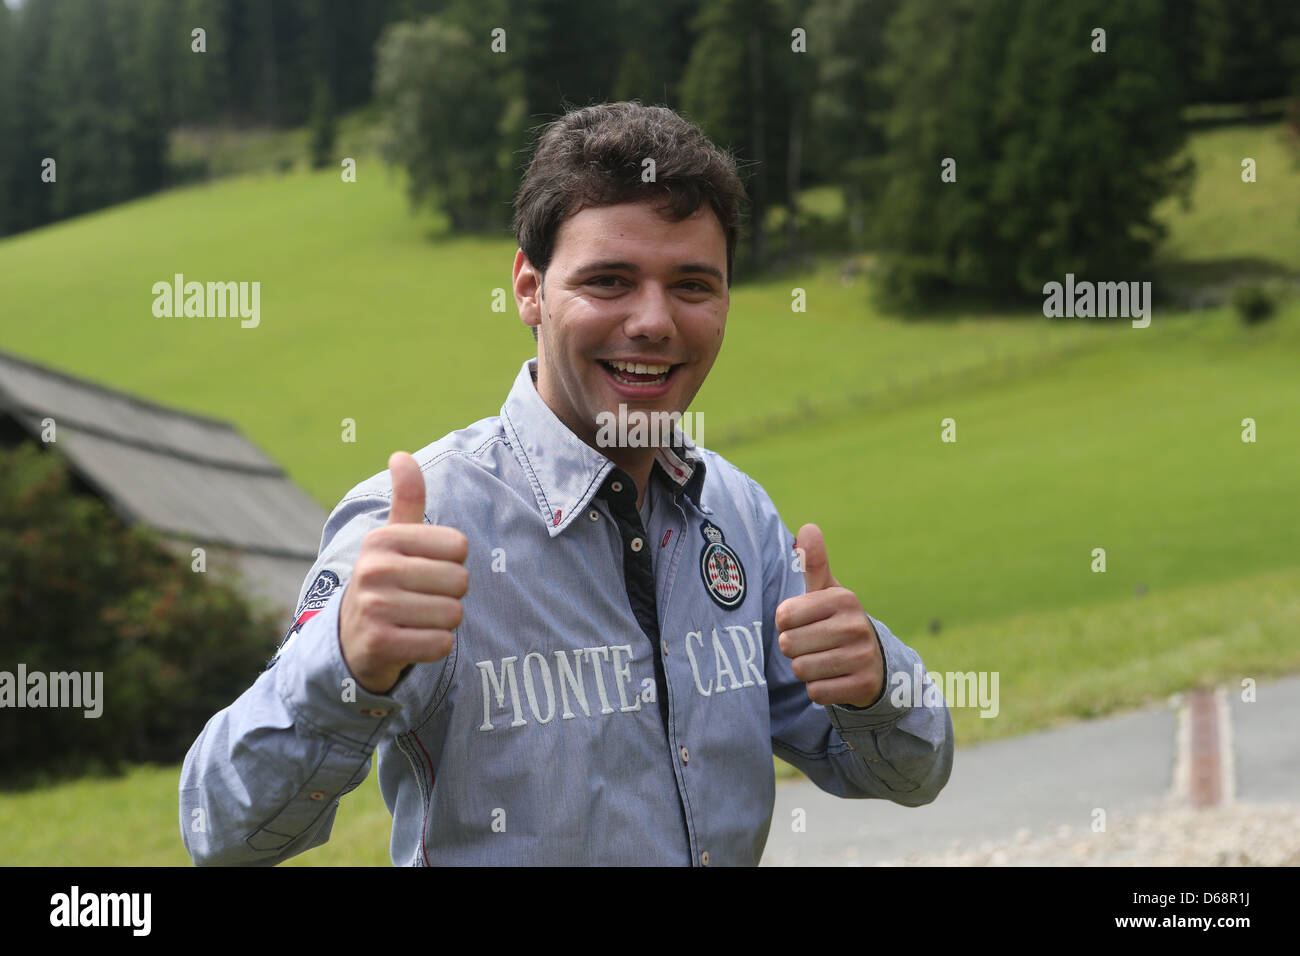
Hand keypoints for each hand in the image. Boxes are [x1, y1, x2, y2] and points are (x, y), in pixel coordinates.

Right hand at [339, 451, 468, 693]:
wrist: (351, 640)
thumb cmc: (386, 582)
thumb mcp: (393, 539)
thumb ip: (406, 498)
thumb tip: (400, 454)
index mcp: (382, 540)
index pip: (459, 546)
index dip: (452, 563)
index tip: (425, 571)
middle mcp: (373, 570)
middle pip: (459, 581)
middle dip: (450, 595)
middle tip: (421, 600)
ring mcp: (374, 608)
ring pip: (453, 614)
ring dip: (442, 622)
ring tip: (415, 620)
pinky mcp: (379, 644)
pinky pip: (441, 644)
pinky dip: (435, 646)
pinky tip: (412, 641)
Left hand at [775, 524, 884, 708]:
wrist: (873, 661)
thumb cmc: (836, 620)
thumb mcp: (826, 591)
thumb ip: (813, 562)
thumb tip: (808, 527)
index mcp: (843, 598)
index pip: (784, 616)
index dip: (785, 623)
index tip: (801, 622)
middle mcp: (856, 625)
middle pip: (790, 645)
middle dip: (794, 648)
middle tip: (812, 644)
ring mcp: (862, 657)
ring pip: (802, 670)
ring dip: (805, 669)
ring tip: (822, 660)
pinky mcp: (863, 685)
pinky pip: (816, 692)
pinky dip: (818, 689)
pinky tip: (833, 678)